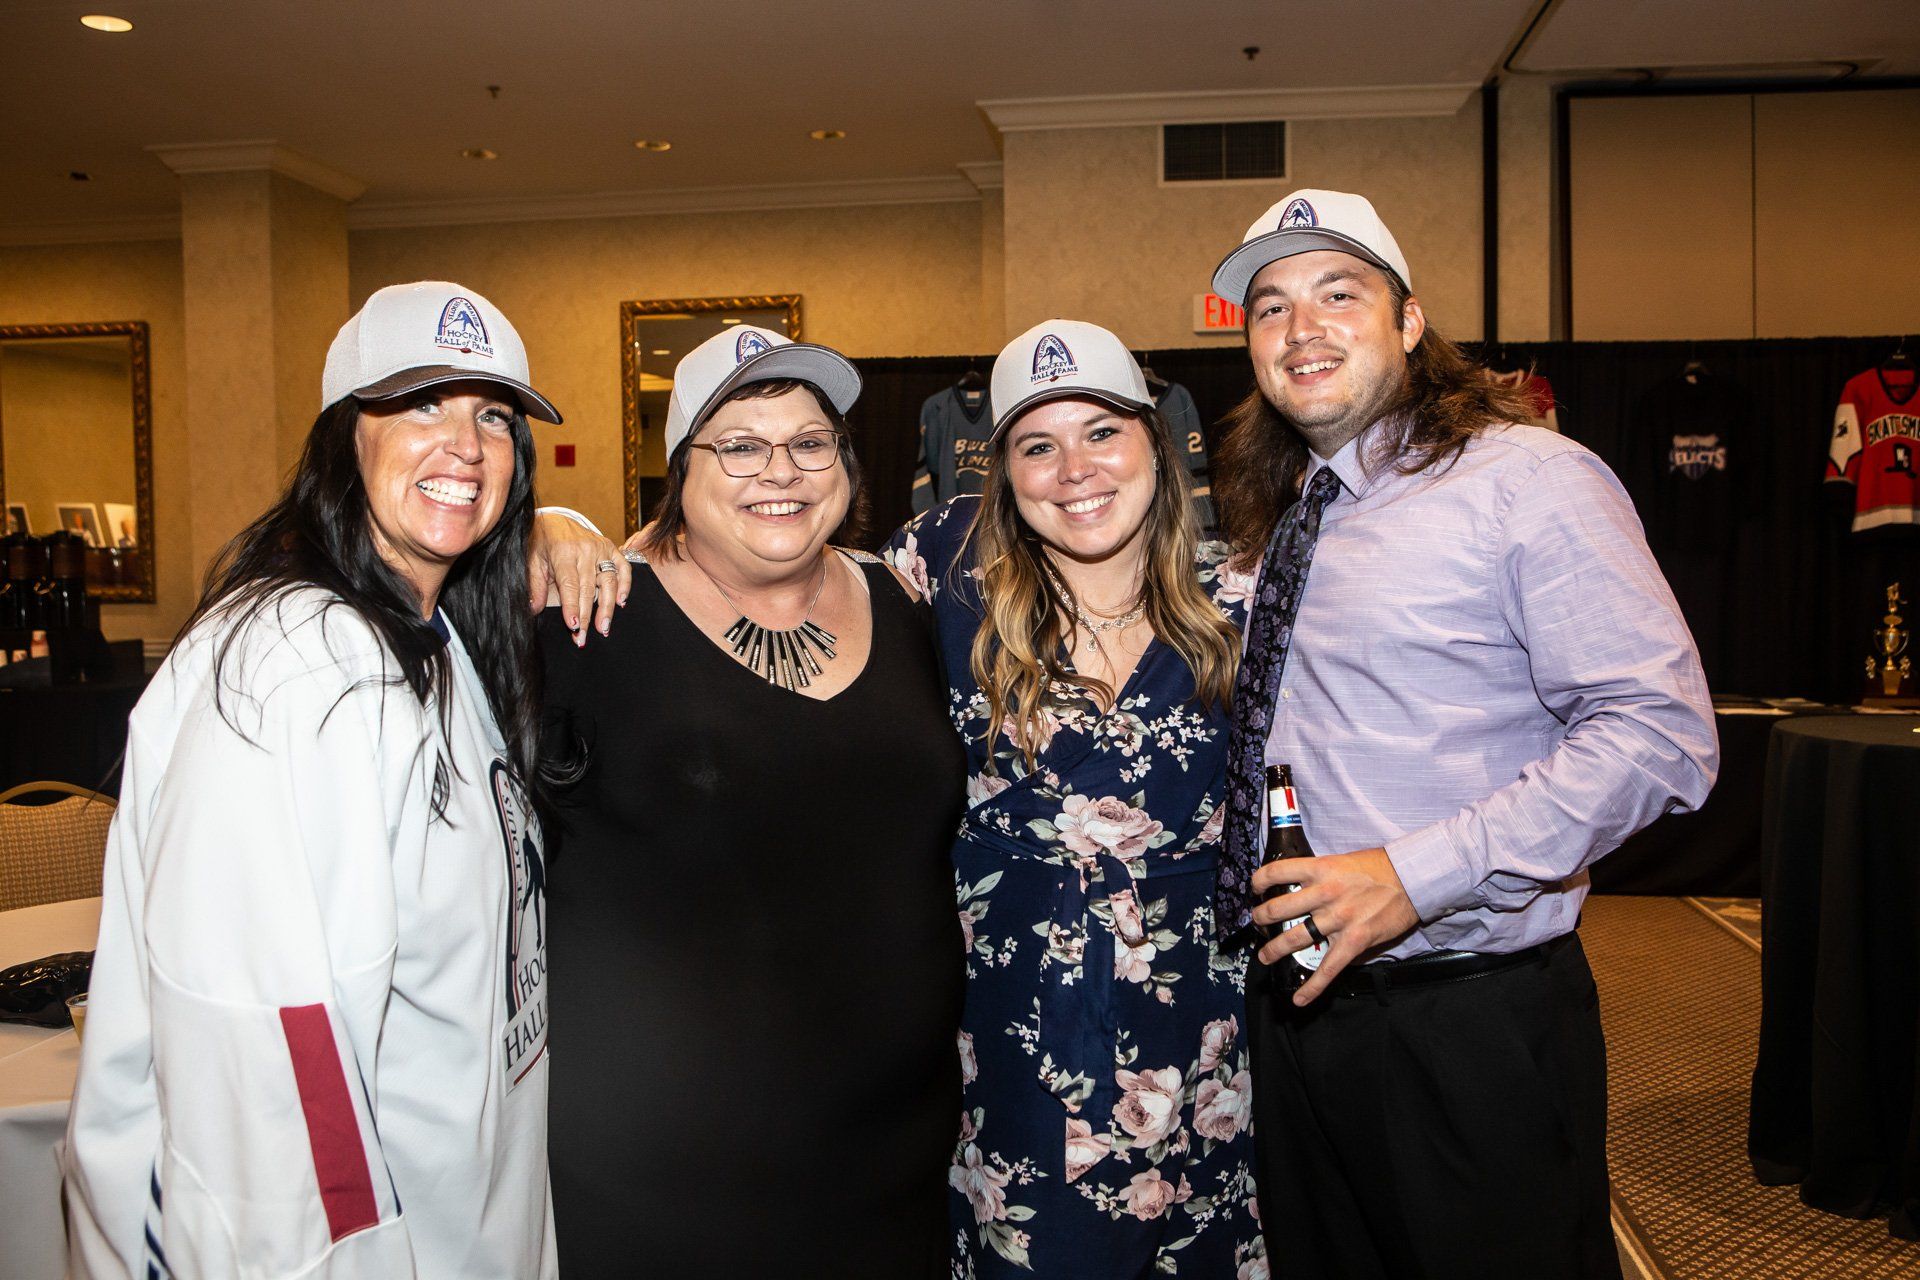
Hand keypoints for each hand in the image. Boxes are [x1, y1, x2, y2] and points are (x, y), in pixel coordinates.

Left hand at [527, 511, 631, 644]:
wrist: (555, 521)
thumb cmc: (542, 542)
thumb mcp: (532, 560)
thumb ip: (535, 584)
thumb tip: (533, 609)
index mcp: (562, 552)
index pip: (569, 585)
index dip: (572, 606)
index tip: (573, 626)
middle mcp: (584, 550)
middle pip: (588, 588)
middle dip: (587, 616)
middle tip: (582, 638)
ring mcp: (600, 548)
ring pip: (608, 581)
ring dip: (607, 607)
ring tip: (603, 628)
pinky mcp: (611, 548)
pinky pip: (623, 568)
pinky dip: (625, 585)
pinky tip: (621, 603)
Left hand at [1250, 847, 1419, 1004]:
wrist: (1412, 878)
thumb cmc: (1378, 867)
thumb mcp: (1341, 860)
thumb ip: (1318, 873)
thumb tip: (1298, 884)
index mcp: (1320, 869)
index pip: (1276, 872)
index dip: (1259, 881)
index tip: (1255, 888)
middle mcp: (1324, 893)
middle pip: (1278, 909)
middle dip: (1261, 918)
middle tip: (1257, 923)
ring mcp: (1338, 919)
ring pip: (1295, 938)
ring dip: (1274, 949)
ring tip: (1265, 955)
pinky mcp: (1354, 941)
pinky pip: (1328, 968)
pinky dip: (1312, 987)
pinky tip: (1300, 998)